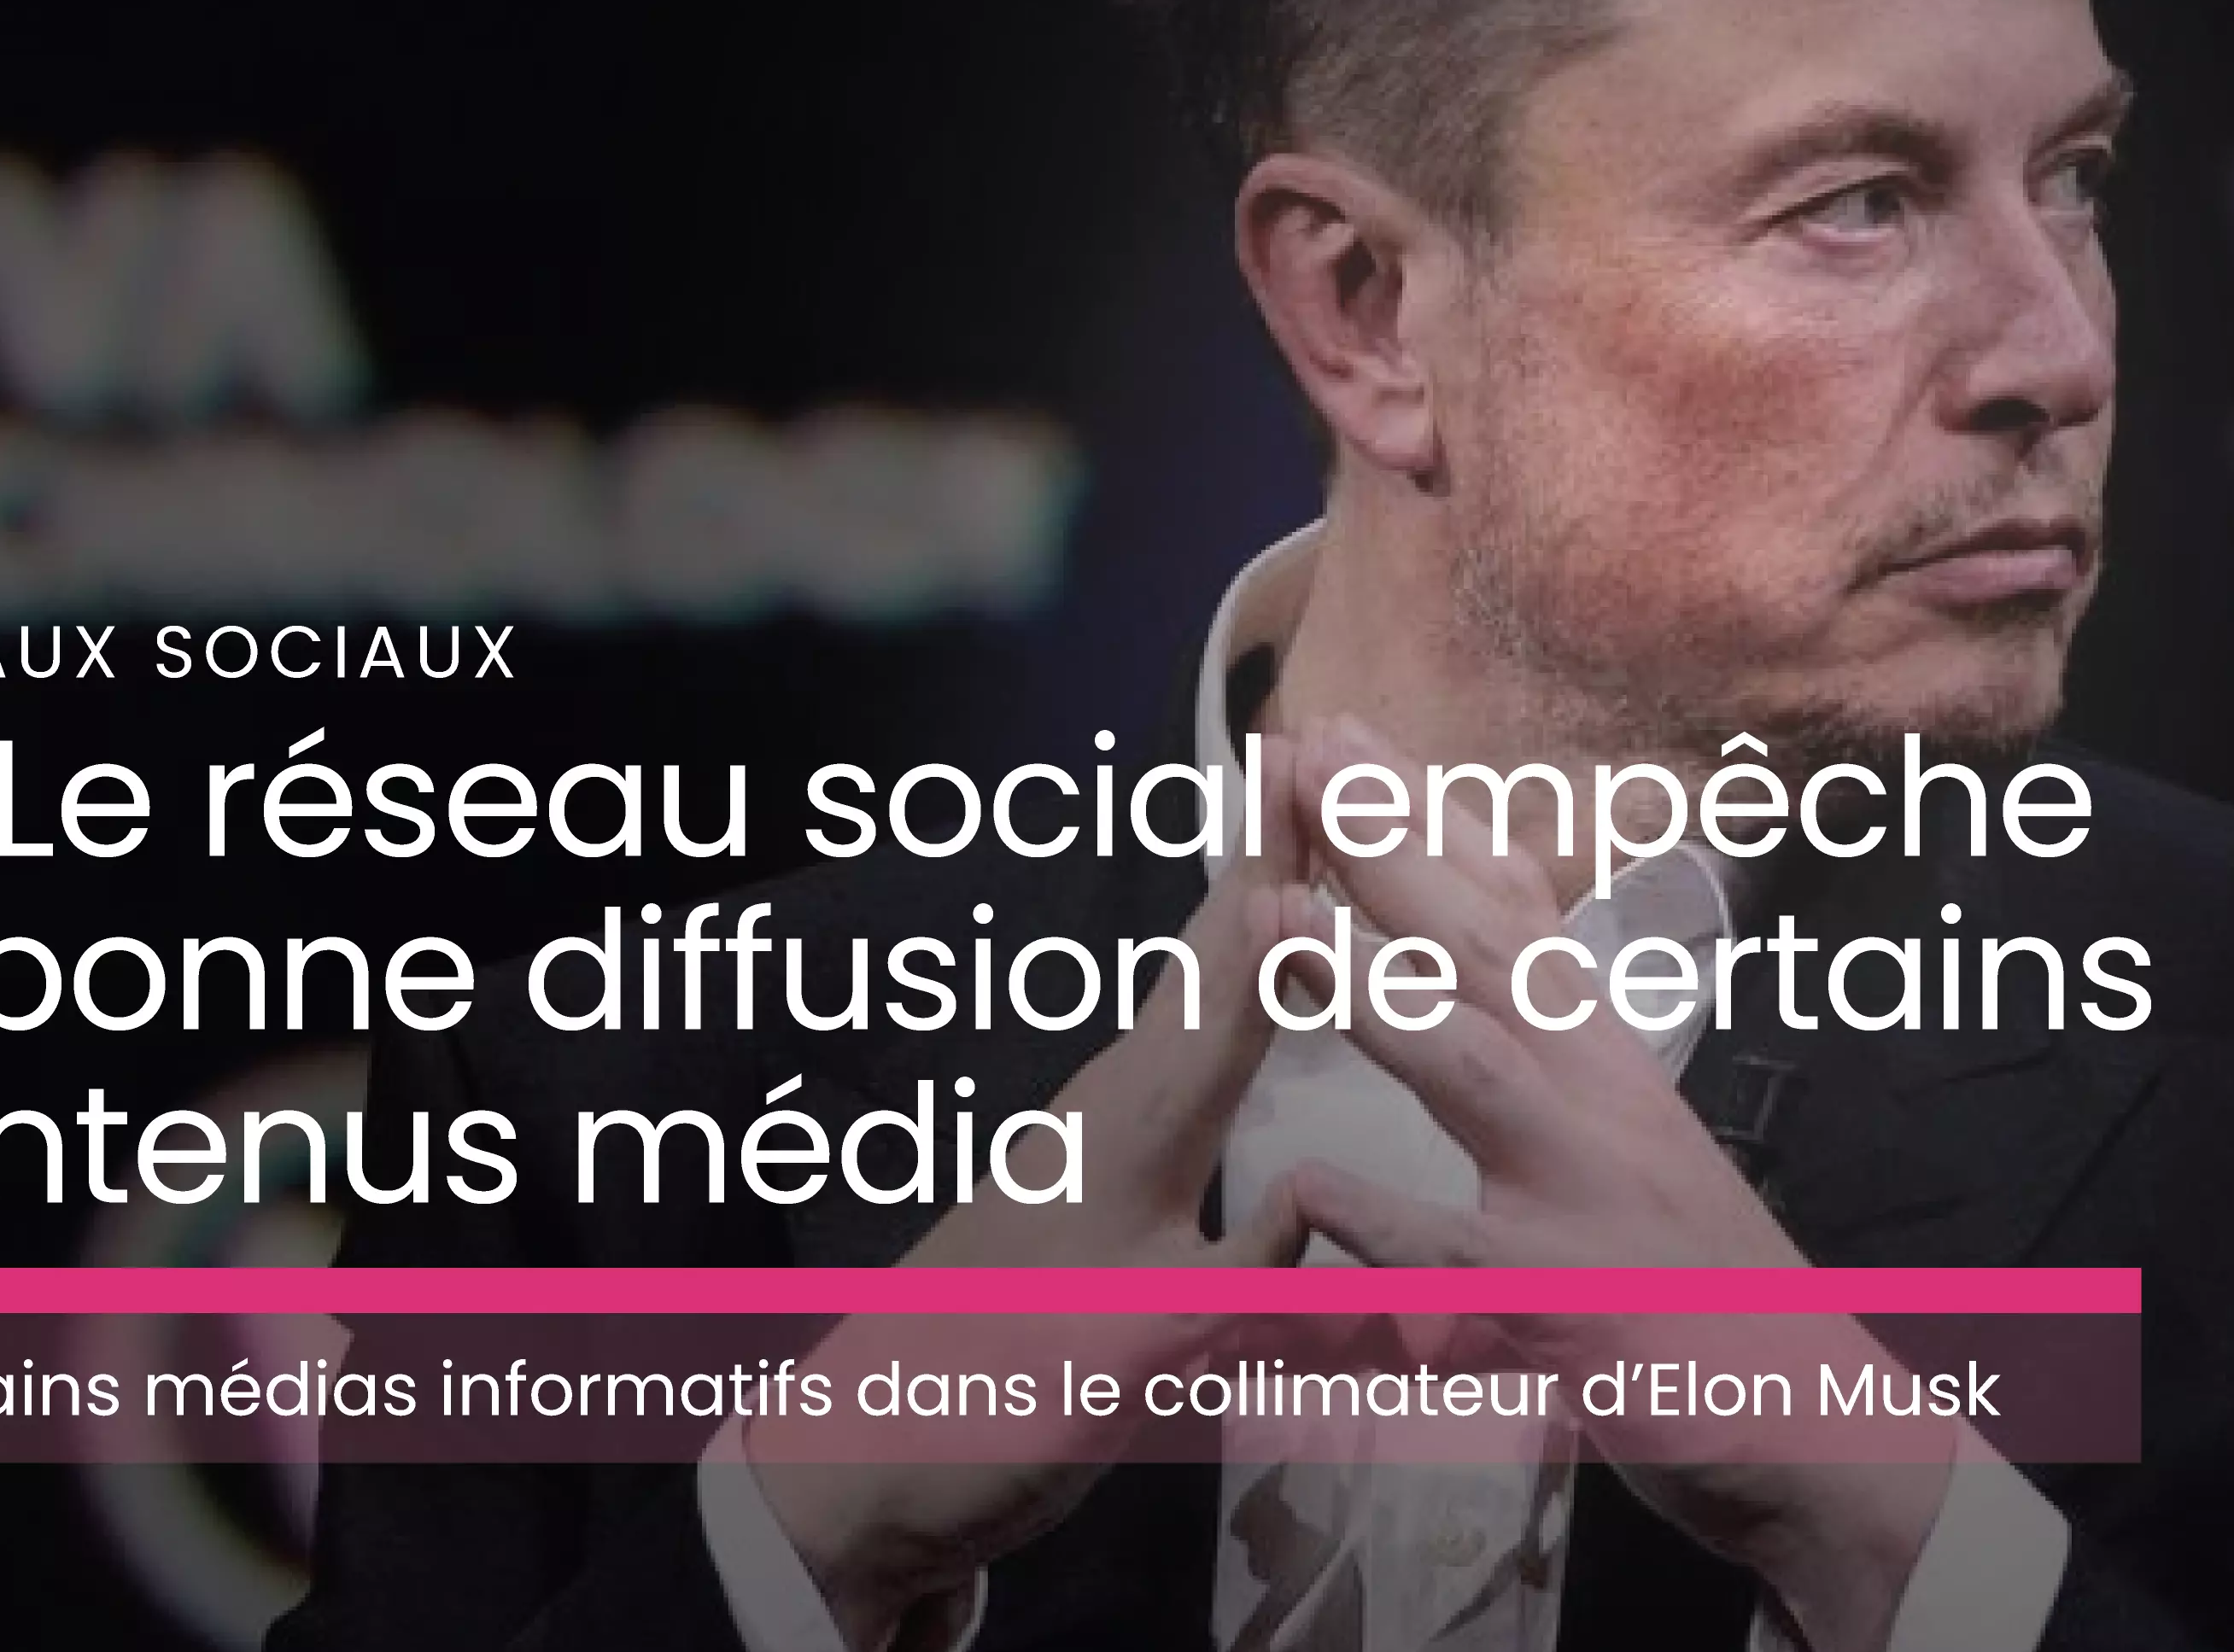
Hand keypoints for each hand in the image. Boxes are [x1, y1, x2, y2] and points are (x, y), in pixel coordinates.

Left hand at [746, 745, 1312, 1650]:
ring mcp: (1095, 1148)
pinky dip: (1230, 1018)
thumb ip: (1261, 1276)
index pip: (1229, 972)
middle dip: (1266, 864)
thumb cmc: (1001, 1398)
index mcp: (1138, 1123)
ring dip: (1249, 932)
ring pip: (1194, 1011)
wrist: (867, 1474)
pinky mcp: (1089, 1196)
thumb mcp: (1147, 1346)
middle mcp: (1116, 1109)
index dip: (1277, 870)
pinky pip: (1185, 1073)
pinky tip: (1243, 1023)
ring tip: (1303, 862)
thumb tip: (1366, 1197)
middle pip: (1208, 963)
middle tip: (1313, 762)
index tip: (1303, 759)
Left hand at [1272, 715, 1955, 1651]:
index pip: (1506, 911)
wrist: (1825, 1429)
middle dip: (1389, 852)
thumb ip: (1560, 1007)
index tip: (1340, 734)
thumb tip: (1503, 866)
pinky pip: (1464, 1266)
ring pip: (1473, 1070)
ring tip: (1274, 919)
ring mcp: (1588, 1204)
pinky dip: (1388, 1223)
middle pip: (1485, 952)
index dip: (1422, 818)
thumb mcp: (1639, 1116)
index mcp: (1604, 1060)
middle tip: (1302, 758)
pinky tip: (1309, 1185)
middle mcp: (1601, 1105)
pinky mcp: (1571, 1314)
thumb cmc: (1705, 1273)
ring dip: (1371, 987)